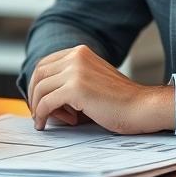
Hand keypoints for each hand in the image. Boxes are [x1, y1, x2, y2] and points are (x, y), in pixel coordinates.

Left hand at [27, 45, 174, 133]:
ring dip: (38, 107)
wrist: (142, 108)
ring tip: (44, 120)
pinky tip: (44, 124)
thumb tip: (41, 96)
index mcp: (80, 52)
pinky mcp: (75, 88)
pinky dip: (41, 114)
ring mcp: (75, 71)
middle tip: (36, 112)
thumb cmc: (120, 101)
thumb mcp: (91, 80)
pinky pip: (46, 102)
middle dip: (33, 94)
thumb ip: (70, 80)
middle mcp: (76, 56)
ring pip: (40, 88)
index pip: (45, 63)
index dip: (37, 82)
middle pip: (39, 73)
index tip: (37, 99)